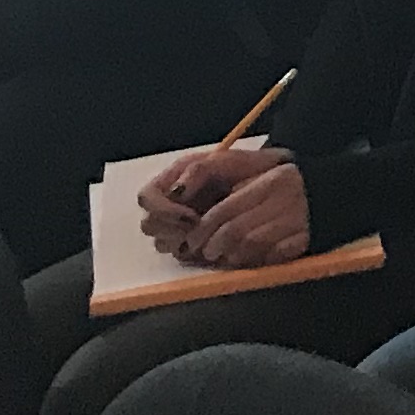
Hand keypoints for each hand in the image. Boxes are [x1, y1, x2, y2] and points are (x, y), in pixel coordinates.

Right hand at [137, 144, 261, 245]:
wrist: (267, 181)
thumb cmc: (244, 168)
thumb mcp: (223, 161)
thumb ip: (197, 171)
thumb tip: (176, 193)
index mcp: (172, 180)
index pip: (147, 198)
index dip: (162, 209)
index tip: (191, 216)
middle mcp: (170, 203)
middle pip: (149, 225)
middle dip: (170, 229)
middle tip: (198, 229)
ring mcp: (179, 225)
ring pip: (162, 242)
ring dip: (180, 242)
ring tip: (206, 237)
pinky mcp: (191, 242)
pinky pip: (180, 254)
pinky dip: (192, 252)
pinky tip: (210, 245)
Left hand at [177, 157, 311, 269]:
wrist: (336, 193)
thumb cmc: (291, 187)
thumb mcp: (263, 178)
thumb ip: (234, 195)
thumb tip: (196, 218)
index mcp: (269, 182)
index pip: (224, 210)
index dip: (202, 229)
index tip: (191, 240)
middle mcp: (283, 199)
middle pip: (234, 231)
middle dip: (212, 246)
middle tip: (204, 252)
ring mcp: (296, 221)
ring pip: (250, 246)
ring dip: (231, 256)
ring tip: (224, 258)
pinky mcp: (306, 239)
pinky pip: (272, 256)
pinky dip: (256, 261)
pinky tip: (249, 261)